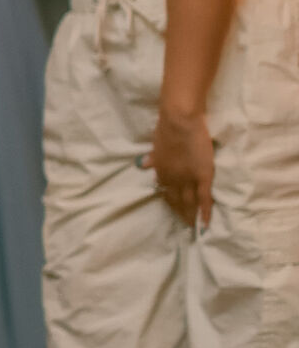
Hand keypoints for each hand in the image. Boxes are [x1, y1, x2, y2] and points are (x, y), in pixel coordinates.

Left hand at [147, 106, 213, 228]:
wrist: (179, 121)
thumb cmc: (167, 128)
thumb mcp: (156, 145)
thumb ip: (152, 157)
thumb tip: (143, 164)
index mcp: (161, 171)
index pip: (164, 191)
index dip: (170, 201)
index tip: (173, 209)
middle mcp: (172, 179)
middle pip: (176, 201)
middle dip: (180, 213)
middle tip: (184, 224)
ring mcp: (188, 179)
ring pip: (189, 203)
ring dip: (190, 216)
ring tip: (193, 227)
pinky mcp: (202, 176)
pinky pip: (204, 198)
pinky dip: (204, 212)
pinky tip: (205, 224)